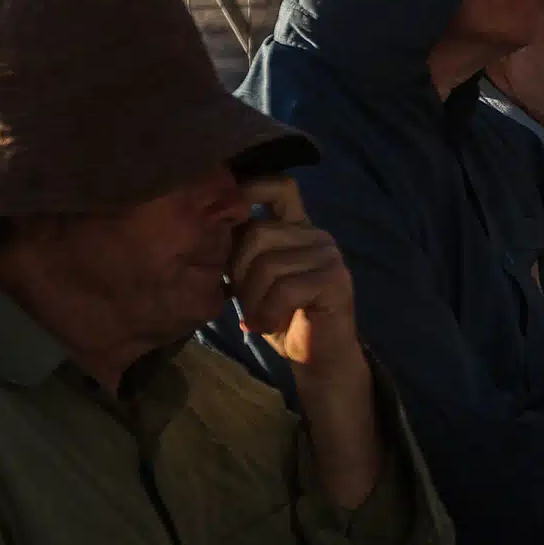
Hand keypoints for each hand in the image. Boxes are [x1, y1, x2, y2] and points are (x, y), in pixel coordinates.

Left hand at [231, 178, 360, 375]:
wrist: (319, 357)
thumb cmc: (282, 317)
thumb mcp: (254, 279)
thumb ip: (244, 252)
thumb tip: (209, 227)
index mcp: (297, 228)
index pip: (279, 187)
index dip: (251, 188)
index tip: (226, 214)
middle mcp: (316, 235)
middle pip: (259, 232)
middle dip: (239, 271)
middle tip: (243, 302)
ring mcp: (329, 255)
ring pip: (268, 263)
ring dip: (252, 299)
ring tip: (259, 317)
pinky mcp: (334, 280)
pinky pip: (285, 288)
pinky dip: (268, 312)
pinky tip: (270, 325)